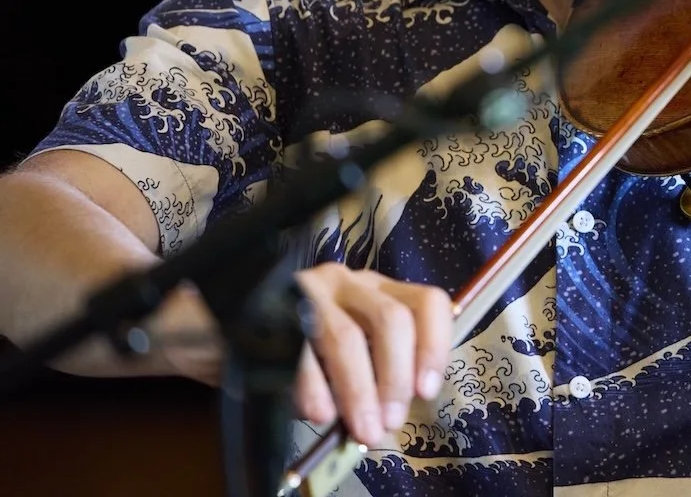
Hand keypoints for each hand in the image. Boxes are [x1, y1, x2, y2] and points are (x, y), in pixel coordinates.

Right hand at [292, 263, 452, 446]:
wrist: (234, 331)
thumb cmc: (302, 350)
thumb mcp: (350, 357)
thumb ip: (376, 375)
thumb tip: (390, 418)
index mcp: (381, 292)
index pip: (427, 303)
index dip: (433, 347)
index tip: (426, 392)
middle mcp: (352, 284)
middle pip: (392, 320)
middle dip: (395, 378)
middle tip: (388, 422)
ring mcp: (312, 291)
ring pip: (347, 337)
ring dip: (359, 391)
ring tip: (361, 429)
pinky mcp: (275, 309)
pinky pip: (299, 351)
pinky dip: (313, 388)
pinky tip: (319, 413)